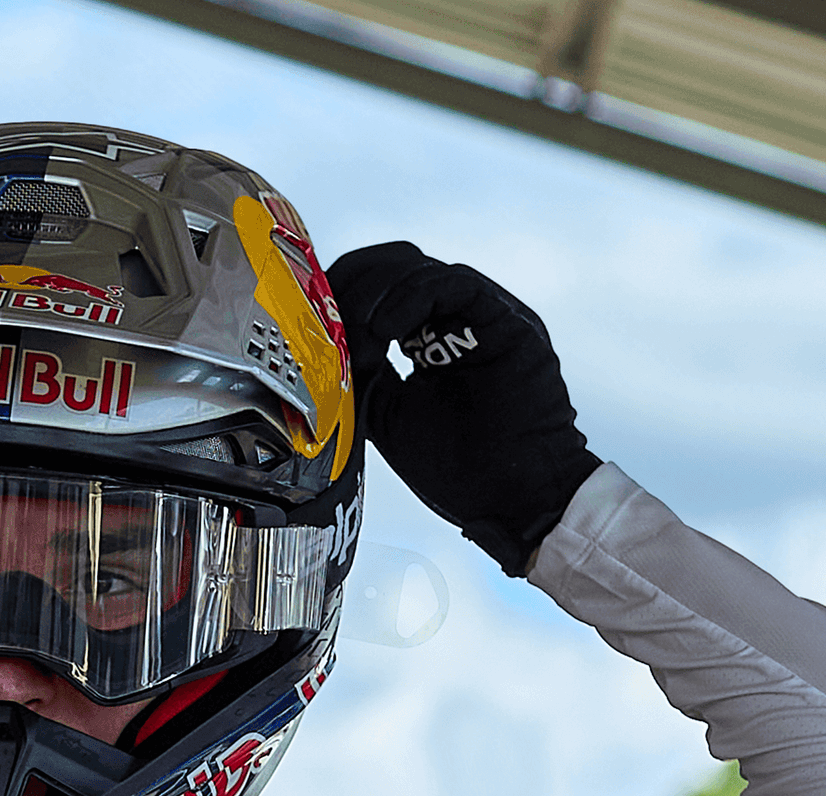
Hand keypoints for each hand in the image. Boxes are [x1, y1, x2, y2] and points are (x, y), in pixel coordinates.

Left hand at [326, 242, 598, 574]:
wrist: (514, 499)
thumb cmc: (460, 470)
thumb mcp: (387, 416)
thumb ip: (362, 376)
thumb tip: (322, 348)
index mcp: (431, 337)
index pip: (382, 289)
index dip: (342, 295)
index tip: (311, 325)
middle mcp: (458, 318)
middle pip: (396, 266)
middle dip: (352, 282)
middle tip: (323, 316)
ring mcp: (483, 316)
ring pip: (420, 268)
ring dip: (374, 294)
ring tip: (354, 335)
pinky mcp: (506, 320)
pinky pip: (454, 284)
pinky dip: (410, 296)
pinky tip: (382, 330)